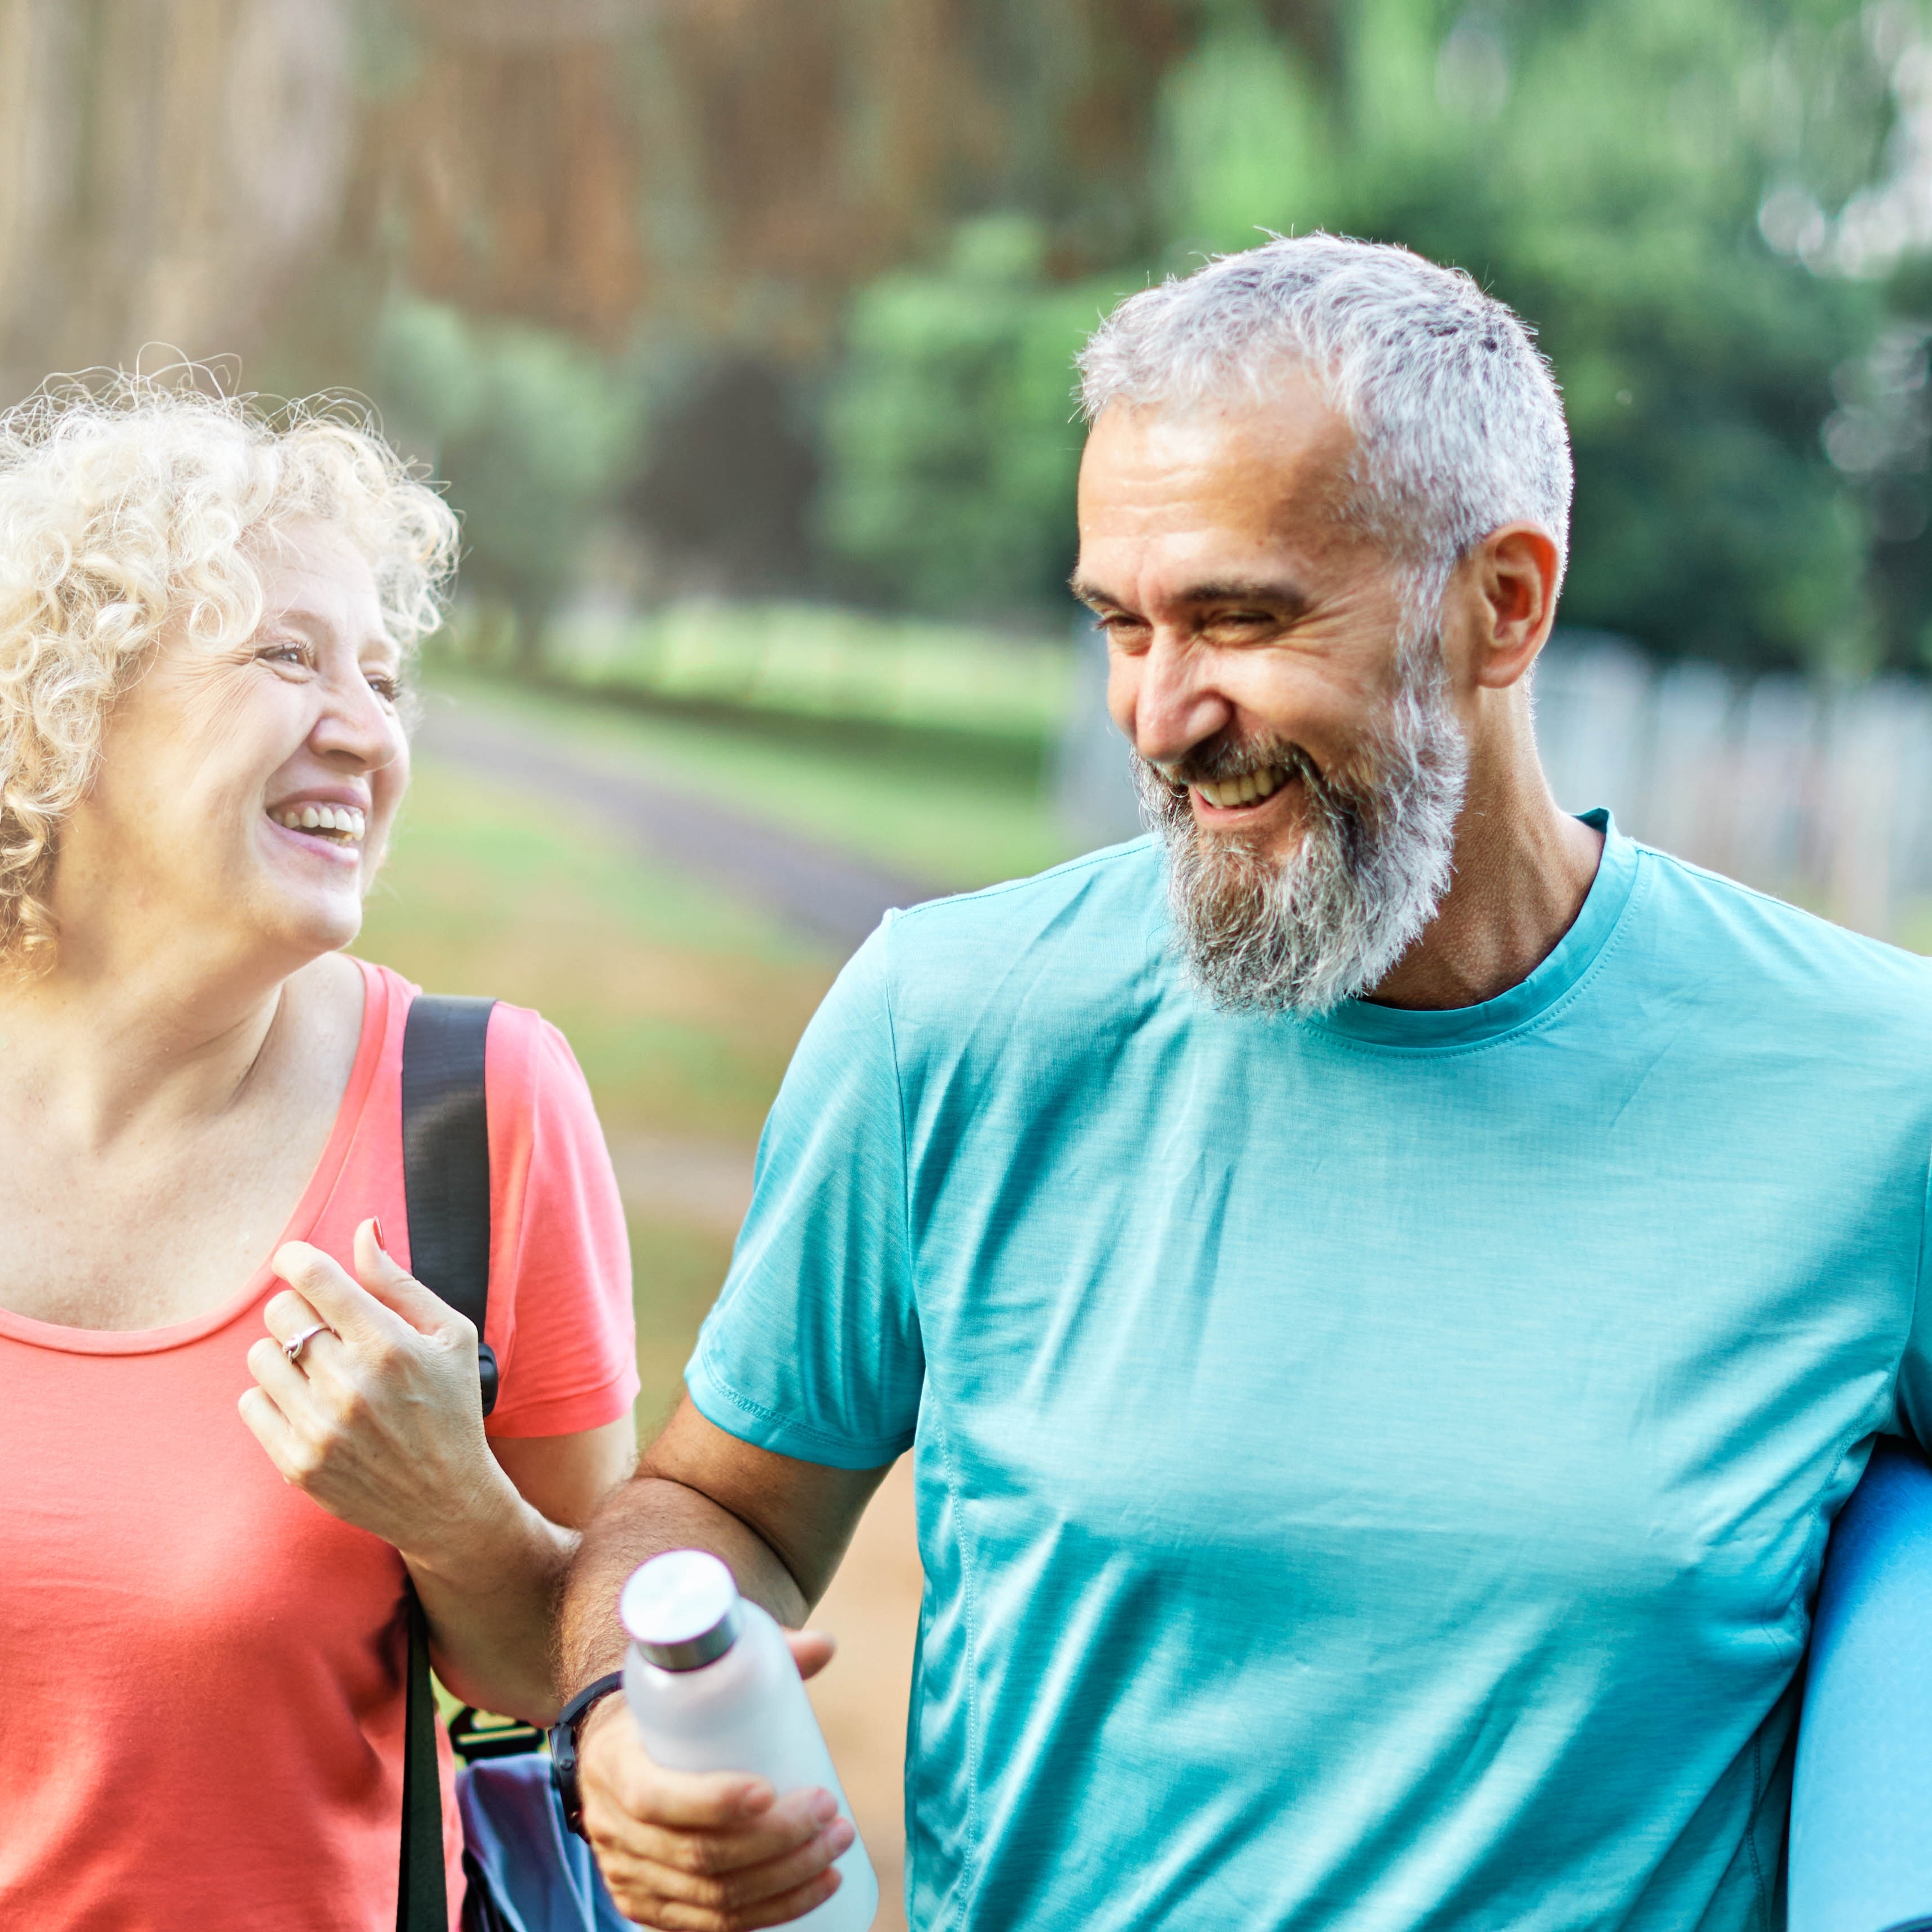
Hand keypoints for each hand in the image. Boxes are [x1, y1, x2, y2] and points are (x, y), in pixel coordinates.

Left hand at [238, 1218, 507, 1567]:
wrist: (446, 1502)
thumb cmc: (452, 1408)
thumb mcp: (450, 1336)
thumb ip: (399, 1283)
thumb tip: (362, 1230)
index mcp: (390, 1345)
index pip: (315, 1277)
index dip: (295, 1256)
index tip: (295, 1259)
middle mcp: (350, 1384)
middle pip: (280, 1310)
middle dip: (300, 1309)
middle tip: (325, 1328)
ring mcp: (319, 1427)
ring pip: (259, 1355)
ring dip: (284, 1354)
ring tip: (317, 1371)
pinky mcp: (296, 1464)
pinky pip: (250, 1403)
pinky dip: (272, 1397)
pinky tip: (307, 1405)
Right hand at [581, 1630, 851, 1930]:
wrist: (612, 1747)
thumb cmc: (664, 1707)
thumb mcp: (688, 1676)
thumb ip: (752, 1654)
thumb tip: (824, 1645)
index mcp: (613, 1762)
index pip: (654, 1798)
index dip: (713, 1801)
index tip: (770, 1789)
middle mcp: (612, 1828)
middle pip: (696, 1856)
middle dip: (774, 1842)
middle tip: (829, 1813)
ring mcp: (628, 1875)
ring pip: (710, 1898)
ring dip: (783, 1881)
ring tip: (835, 1849)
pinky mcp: (649, 1904)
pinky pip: (709, 1925)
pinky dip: (768, 1914)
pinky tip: (813, 1890)